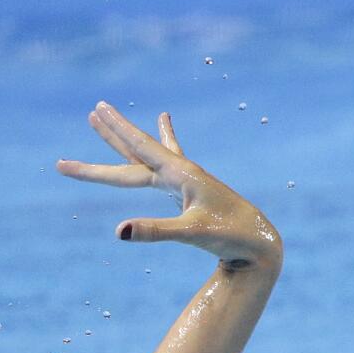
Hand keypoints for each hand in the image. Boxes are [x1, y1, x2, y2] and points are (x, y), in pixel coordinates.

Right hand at [57, 102, 280, 270]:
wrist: (261, 243)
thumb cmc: (232, 236)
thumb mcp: (192, 234)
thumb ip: (155, 231)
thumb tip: (118, 232)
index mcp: (182, 174)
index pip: (141, 148)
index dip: (117, 131)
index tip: (97, 109)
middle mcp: (182, 172)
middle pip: (138, 151)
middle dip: (112, 135)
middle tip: (92, 111)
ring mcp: (186, 181)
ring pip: (148, 155)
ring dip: (126, 139)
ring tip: (105, 117)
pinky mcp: (190, 191)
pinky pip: (167, 162)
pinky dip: (162, 142)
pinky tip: (164, 125)